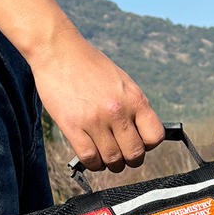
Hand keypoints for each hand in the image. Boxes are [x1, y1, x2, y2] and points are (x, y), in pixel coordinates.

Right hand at [28, 27, 164, 171]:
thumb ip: (134, 107)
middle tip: (121, 155)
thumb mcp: (123, 83)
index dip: (148, 145)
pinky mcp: (72, 126)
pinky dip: (93, 164)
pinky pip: (89, 158)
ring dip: (110, 163)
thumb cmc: (90, 66)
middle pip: (134, 154)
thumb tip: (141, 134)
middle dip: (129, 159)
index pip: (155, 137)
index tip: (139, 143)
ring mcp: (95, 120)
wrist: (58, 50)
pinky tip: (92, 157)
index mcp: (134, 99)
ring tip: (105, 156)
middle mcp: (118, 111)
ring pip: (112, 160)